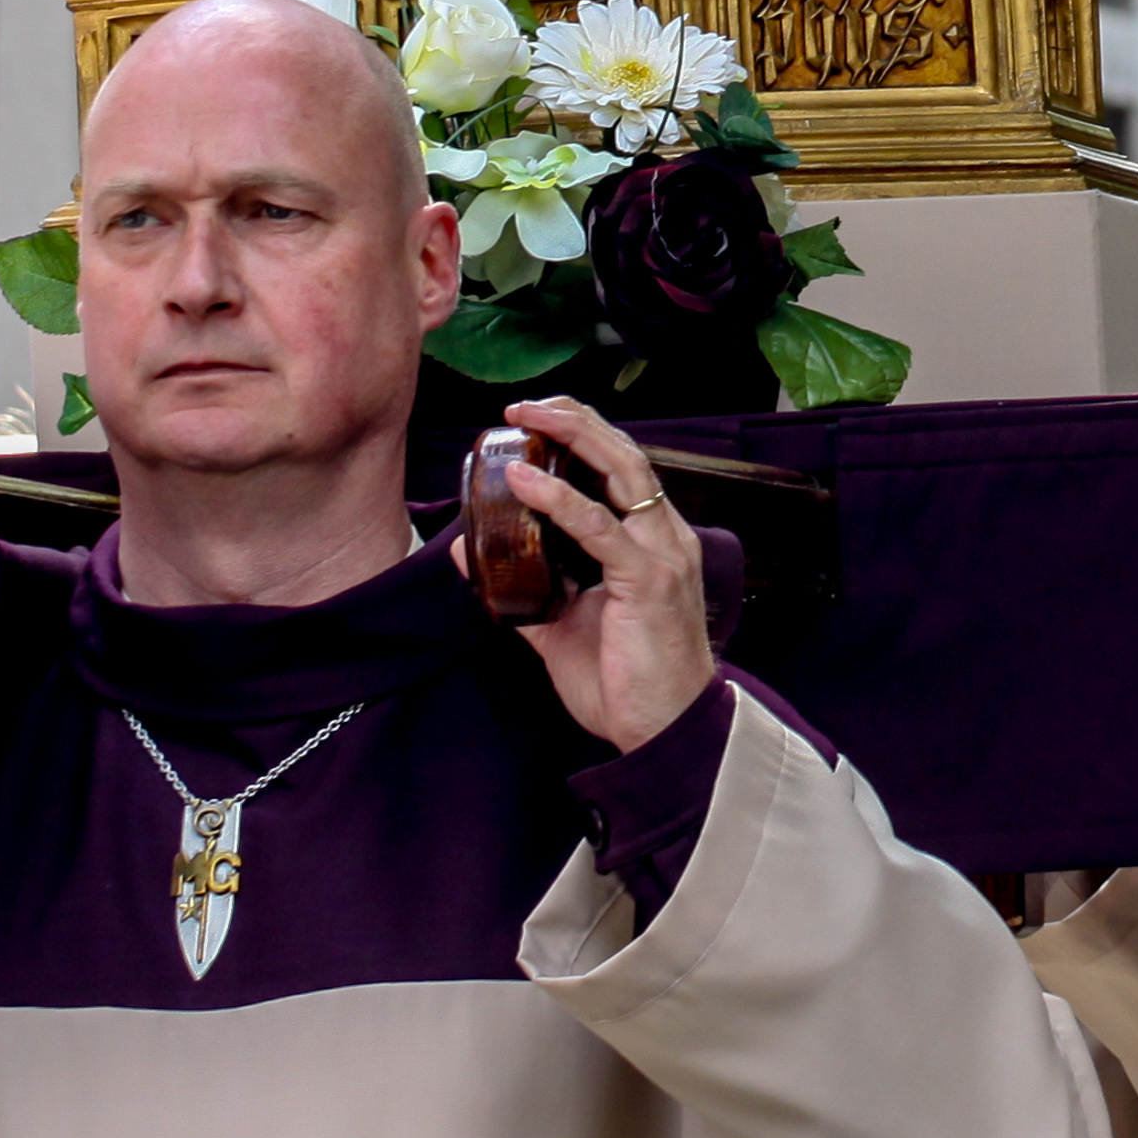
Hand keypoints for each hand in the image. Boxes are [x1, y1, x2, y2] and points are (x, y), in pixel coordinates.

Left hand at [475, 397, 716, 751]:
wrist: (663, 731)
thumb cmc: (625, 683)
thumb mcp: (562, 628)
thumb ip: (524, 589)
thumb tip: (473, 554)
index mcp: (652, 543)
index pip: (622, 470)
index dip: (583, 436)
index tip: (536, 419)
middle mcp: (664, 537)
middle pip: (625, 454)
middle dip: (575, 419)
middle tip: (526, 405)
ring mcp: (661, 554)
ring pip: (622, 472)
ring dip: (572, 437)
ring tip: (526, 419)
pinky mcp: (647, 580)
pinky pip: (600, 528)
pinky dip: (561, 499)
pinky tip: (527, 483)